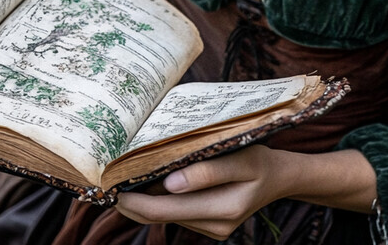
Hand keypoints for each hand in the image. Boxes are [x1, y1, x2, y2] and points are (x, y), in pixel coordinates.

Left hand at [116, 145, 294, 240]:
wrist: (280, 177)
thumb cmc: (260, 161)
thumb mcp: (241, 159)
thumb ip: (207, 171)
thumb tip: (169, 183)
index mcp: (223, 210)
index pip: (167, 210)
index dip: (137, 202)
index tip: (114, 188)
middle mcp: (216, 226)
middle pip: (162, 217)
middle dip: (133, 204)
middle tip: (108, 185)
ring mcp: (212, 228)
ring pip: (168, 216)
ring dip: (145, 203)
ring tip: (123, 181)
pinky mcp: (210, 223)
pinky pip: (178, 213)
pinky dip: (161, 201)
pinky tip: (150, 184)